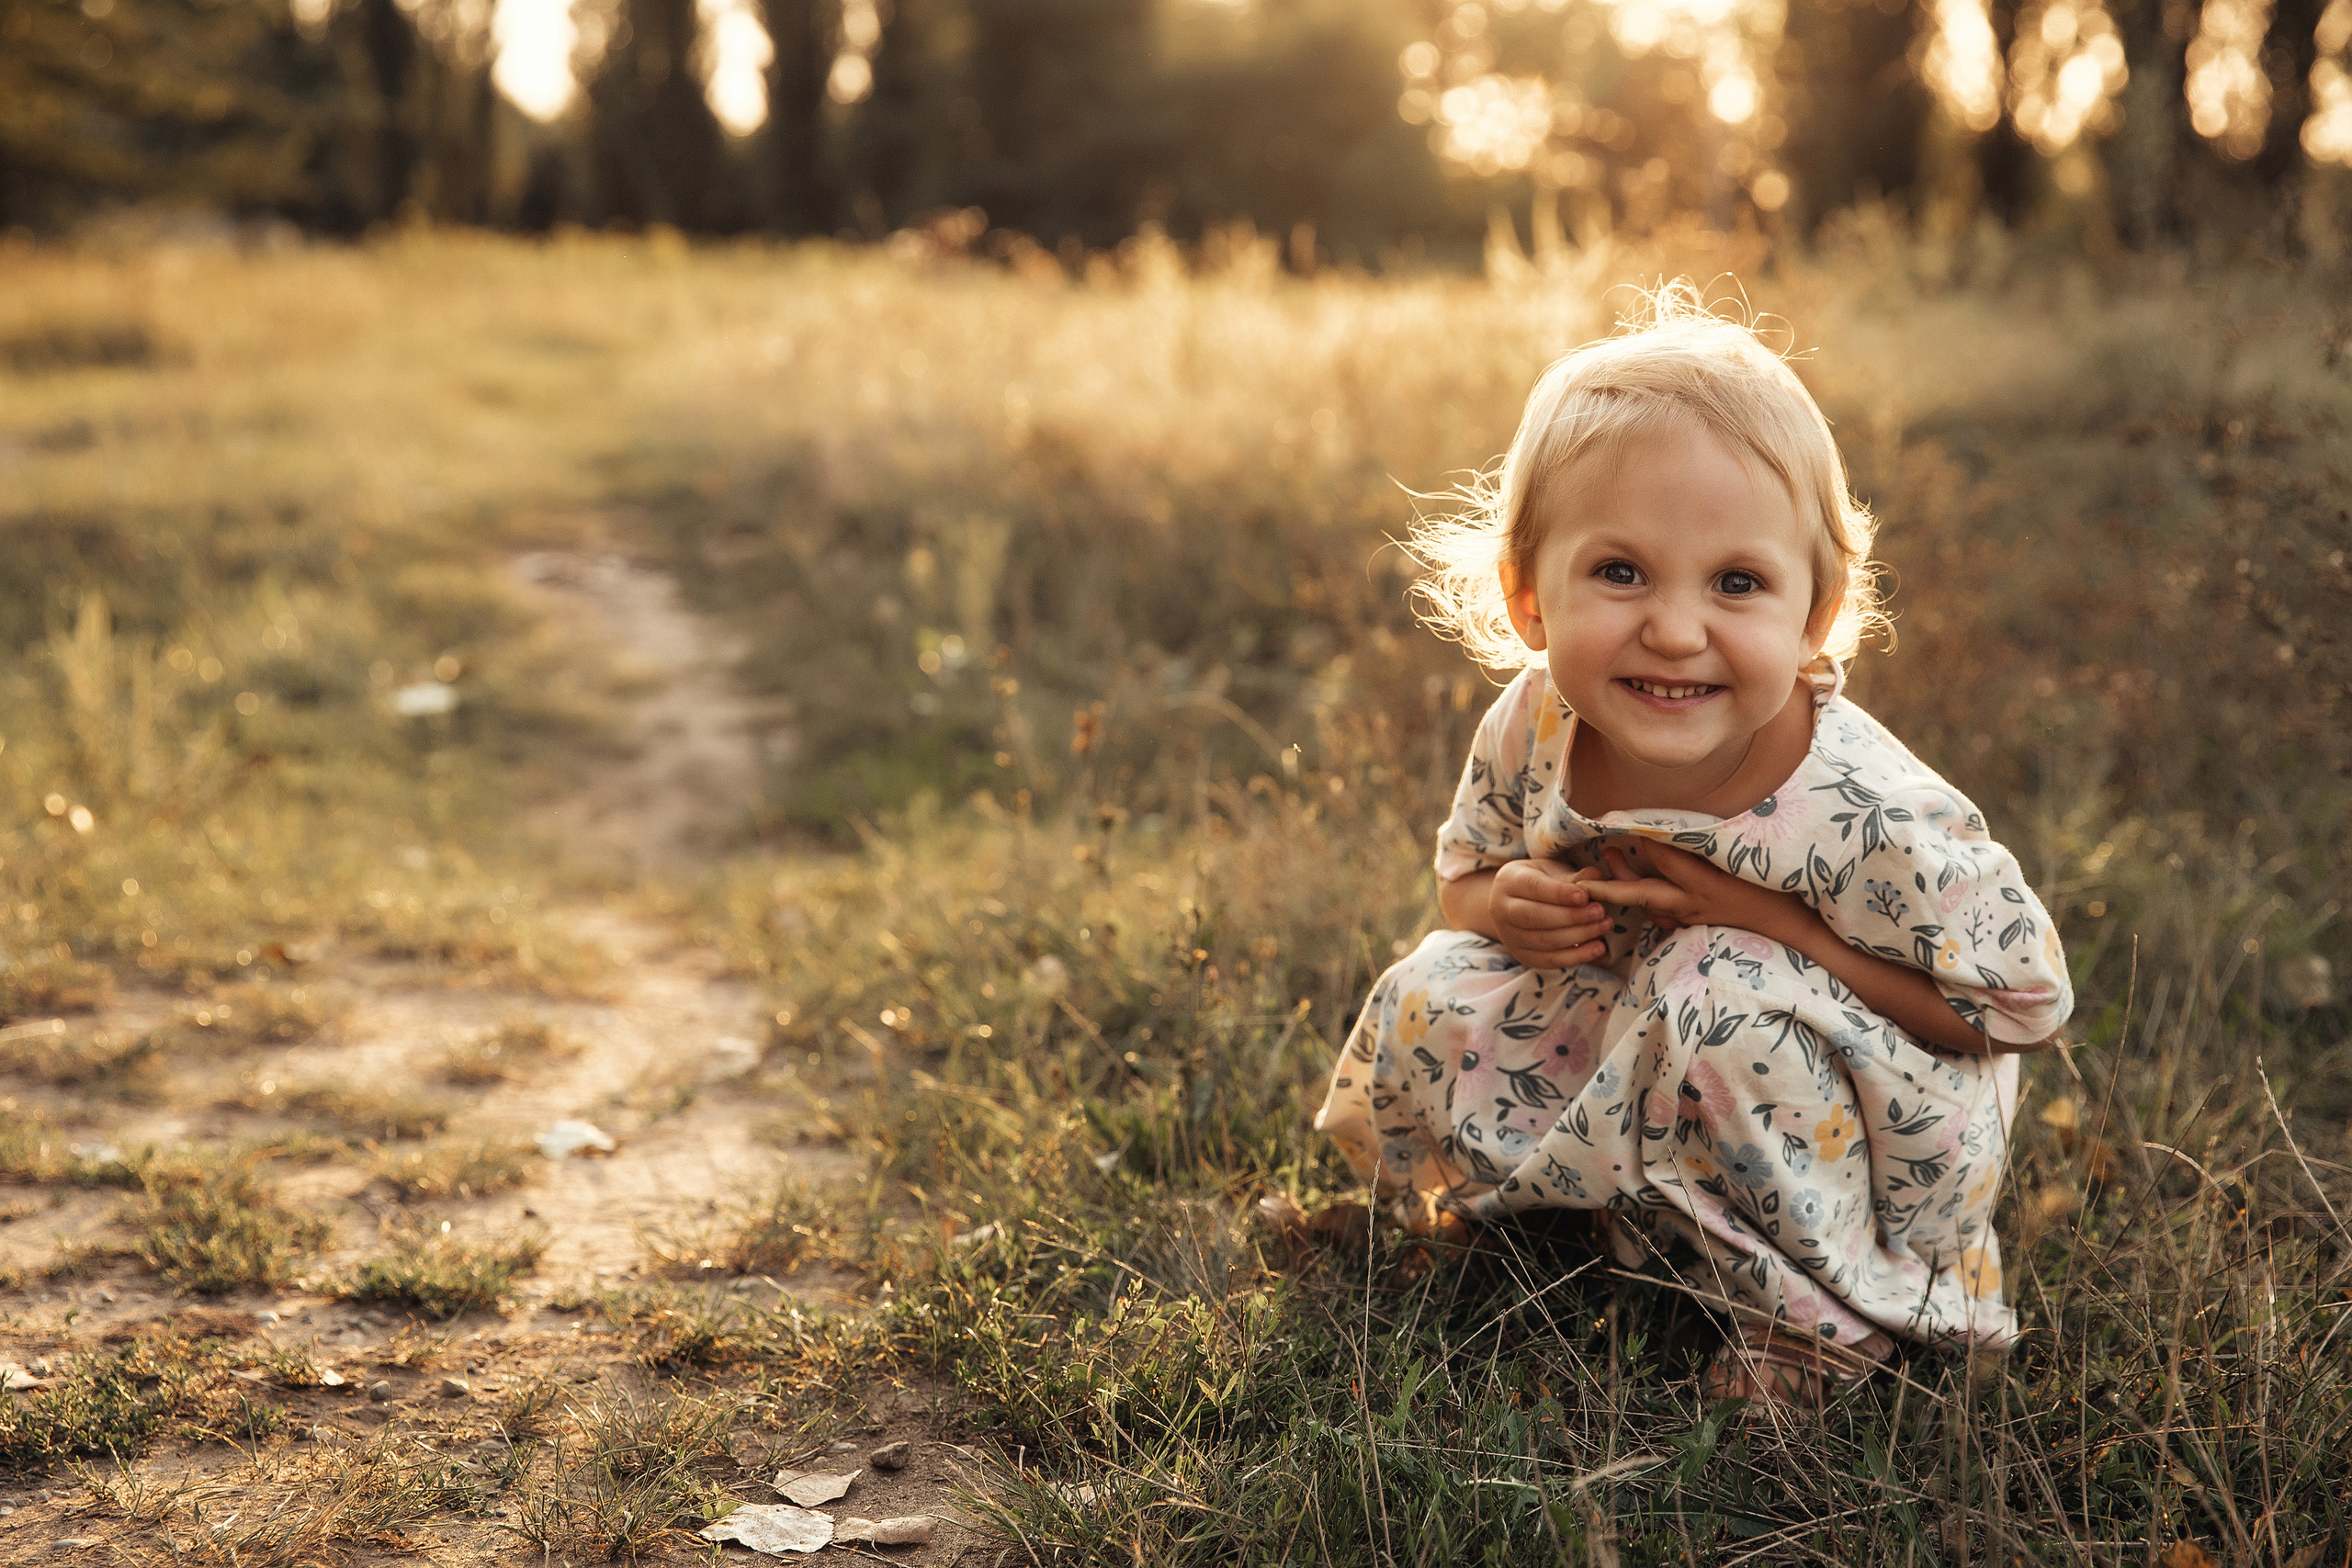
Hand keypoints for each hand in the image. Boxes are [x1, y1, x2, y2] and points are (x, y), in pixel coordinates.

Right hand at [1488, 858, 1613, 969]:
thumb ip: (1574, 876)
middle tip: (1600, 912)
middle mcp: (1502, 910)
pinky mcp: (1523, 956)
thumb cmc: (1541, 881)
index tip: (1585, 895)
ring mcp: (1510, 936)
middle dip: (1571, 916)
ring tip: (1604, 926)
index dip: (1559, 893)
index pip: (1533, 888)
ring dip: (1579, 935)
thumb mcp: (1553, 871)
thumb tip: (1596, 877)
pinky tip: (1598, 948)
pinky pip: (1550, 960)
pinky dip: (1577, 956)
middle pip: (1536, 917)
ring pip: (1544, 940)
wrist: (1518, 903)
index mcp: (1509, 881)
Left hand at [1582, 839, 1813, 940]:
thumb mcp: (1749, 859)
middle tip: (1585, 870)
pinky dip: (1648, 904)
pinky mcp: (1697, 927)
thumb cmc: (1778, 887)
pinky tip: (1639, 889)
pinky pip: (1664, 918)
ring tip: (1609, 860)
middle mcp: (1693, 904)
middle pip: (1640, 894)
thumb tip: (1684, 821)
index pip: (1664, 857)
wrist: (1795, 930)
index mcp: (1706, 883)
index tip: (1623, 820)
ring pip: (1649, 907)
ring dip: (1625, 887)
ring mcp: (1693, 919)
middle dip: (1609, 884)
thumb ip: (1715, 841)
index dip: (1642, 838)